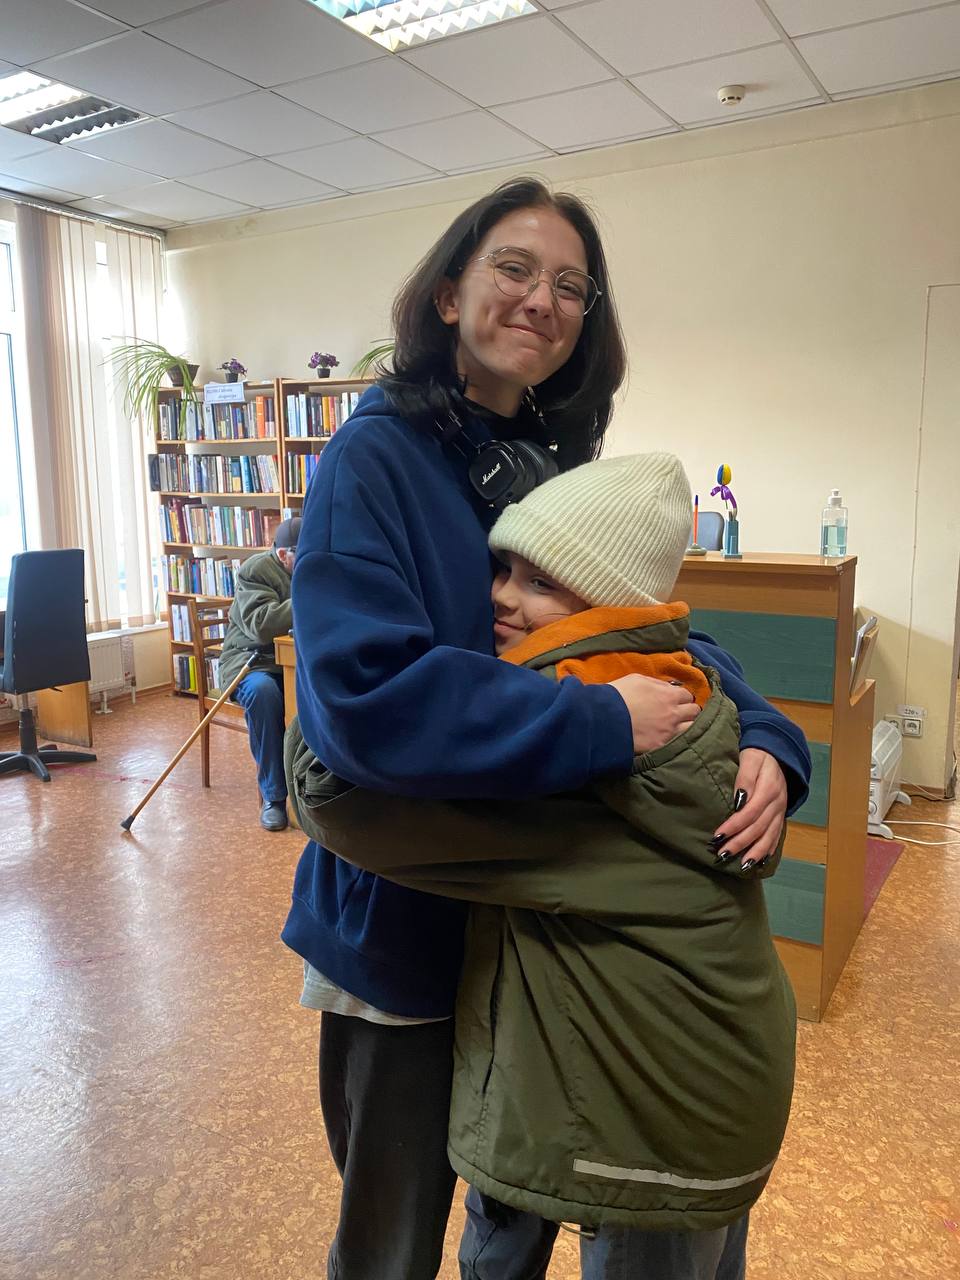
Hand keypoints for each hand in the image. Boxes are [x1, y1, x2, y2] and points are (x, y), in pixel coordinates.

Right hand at [609, 674, 699, 753]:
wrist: (603, 719)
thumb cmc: (618, 695)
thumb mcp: (637, 679)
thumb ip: (657, 684)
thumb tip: (669, 687)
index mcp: (668, 695)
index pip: (687, 695)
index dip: (682, 697)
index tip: (676, 700)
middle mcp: (674, 713)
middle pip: (694, 712)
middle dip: (688, 711)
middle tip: (678, 714)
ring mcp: (669, 731)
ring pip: (692, 728)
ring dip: (687, 726)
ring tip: (677, 728)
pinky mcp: (661, 746)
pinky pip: (678, 743)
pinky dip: (676, 740)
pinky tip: (670, 739)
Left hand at [713, 748, 787, 867]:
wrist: (779, 752)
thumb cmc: (759, 755)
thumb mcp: (750, 759)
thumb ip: (745, 778)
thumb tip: (738, 799)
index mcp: (768, 790)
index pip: (749, 813)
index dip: (734, 826)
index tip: (717, 836)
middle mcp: (777, 803)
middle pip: (758, 828)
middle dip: (740, 843)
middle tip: (723, 854)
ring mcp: (780, 810)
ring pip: (769, 836)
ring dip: (756, 852)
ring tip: (743, 866)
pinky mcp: (781, 814)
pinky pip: (777, 835)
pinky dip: (769, 850)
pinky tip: (760, 861)